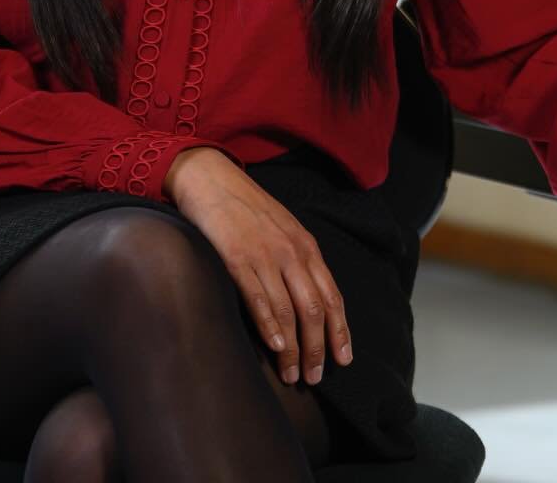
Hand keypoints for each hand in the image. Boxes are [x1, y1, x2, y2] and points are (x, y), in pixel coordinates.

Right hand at [163, 148, 352, 385]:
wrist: (212, 179)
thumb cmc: (247, 209)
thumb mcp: (282, 231)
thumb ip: (297, 262)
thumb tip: (308, 302)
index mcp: (306, 246)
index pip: (332, 294)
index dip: (340, 330)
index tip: (344, 359)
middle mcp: (292, 252)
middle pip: (315, 308)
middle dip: (318, 347)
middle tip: (315, 377)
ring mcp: (265, 255)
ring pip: (290, 310)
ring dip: (294, 348)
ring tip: (292, 375)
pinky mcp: (238, 258)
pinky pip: (259, 297)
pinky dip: (270, 325)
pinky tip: (275, 347)